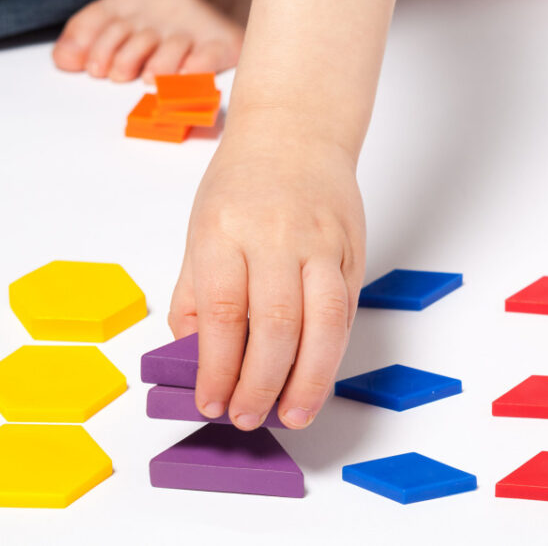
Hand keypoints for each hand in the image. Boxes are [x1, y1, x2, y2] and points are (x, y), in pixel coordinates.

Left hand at [168, 135, 365, 429]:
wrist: (297, 130)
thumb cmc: (242, 184)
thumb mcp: (200, 232)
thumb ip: (196, 298)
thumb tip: (195, 361)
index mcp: (225, 230)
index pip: (224, 312)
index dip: (218, 367)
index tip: (210, 402)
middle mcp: (276, 235)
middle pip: (275, 324)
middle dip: (261, 383)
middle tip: (248, 417)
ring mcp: (321, 242)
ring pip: (323, 323)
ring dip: (308, 379)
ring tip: (293, 414)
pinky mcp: (352, 251)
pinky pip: (346, 312)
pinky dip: (332, 352)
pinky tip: (315, 377)